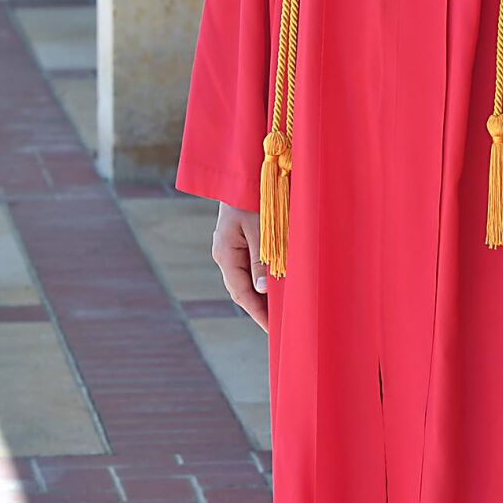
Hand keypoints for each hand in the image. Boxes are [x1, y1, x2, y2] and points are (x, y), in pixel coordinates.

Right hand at [212, 202, 268, 331]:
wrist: (241, 170)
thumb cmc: (253, 196)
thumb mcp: (260, 228)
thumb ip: (261, 259)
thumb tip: (262, 291)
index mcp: (225, 253)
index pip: (242, 294)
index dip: (258, 314)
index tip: (272, 331)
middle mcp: (224, 253)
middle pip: (241, 290)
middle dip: (259, 309)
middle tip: (278, 327)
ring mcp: (229, 247)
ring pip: (244, 279)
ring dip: (260, 294)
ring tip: (279, 311)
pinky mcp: (237, 239)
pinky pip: (247, 266)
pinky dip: (260, 278)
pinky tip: (274, 284)